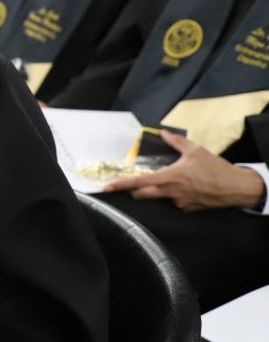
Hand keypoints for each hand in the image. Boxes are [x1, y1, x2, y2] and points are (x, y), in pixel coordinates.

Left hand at [104, 130, 266, 210]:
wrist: (236, 188)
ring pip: (159, 198)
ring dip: (157, 191)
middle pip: (142, 195)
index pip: (138, 183)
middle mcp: (170, 193)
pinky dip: (174, 195)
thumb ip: (176, 142)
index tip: (107, 187)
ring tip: (172, 181)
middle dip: (134, 191)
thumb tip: (163, 132)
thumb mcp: (195, 150)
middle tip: (133, 184)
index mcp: (169, 177)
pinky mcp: (187, 209)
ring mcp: (178, 203)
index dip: (121, 185)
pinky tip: (187, 188)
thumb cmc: (215, 168)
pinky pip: (174, 202)